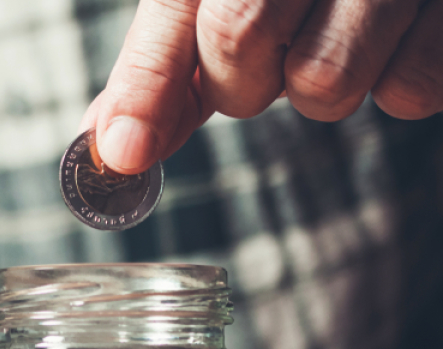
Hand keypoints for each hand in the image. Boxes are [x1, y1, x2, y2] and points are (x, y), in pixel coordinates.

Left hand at [82, 0, 442, 173]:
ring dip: (319, 86)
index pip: (177, 17)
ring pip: (324, 81)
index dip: (146, 90)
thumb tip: (114, 147)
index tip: (123, 156)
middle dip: (242, 82)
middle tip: (273, 50)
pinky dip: (395, 83)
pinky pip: (409, 90)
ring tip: (336, 34)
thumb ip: (166, 68)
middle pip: (241, 46)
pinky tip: (393, 37)